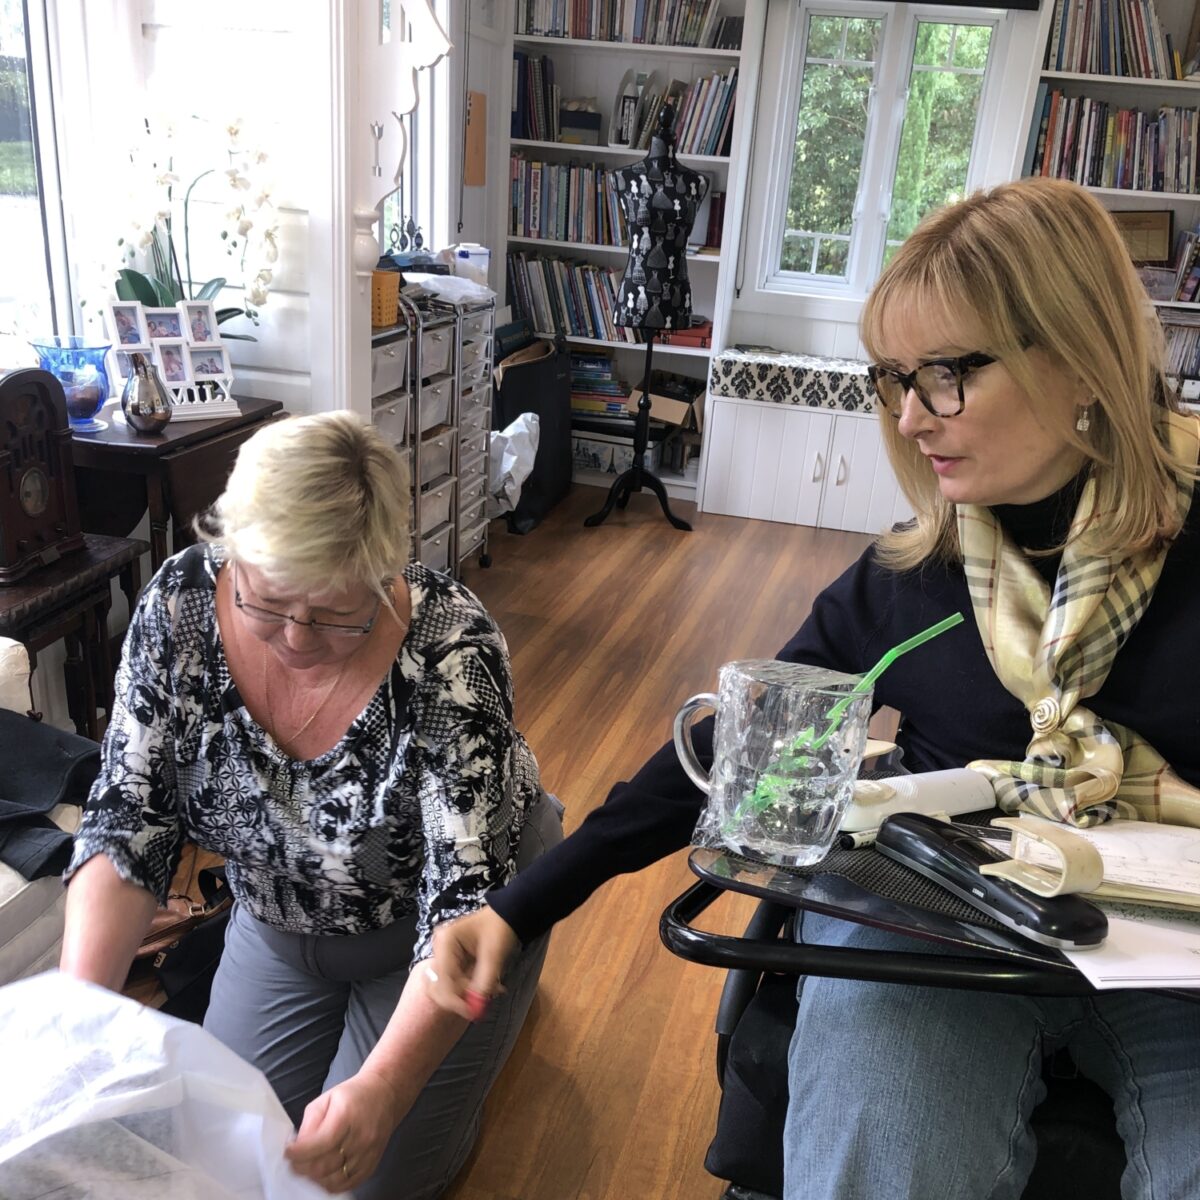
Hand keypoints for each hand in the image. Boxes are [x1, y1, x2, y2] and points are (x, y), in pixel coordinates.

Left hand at [285, 1069, 408, 1193]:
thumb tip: (297, 1149)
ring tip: (309, 1168)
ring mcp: (368, 1153)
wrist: (386, 1094)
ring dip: (315, 1178)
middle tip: (294, 1163)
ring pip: (334, 1180)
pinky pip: (347, 1184)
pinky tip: (324, 1175)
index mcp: (346, 1116)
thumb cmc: (352, 1095)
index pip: (318, 1144)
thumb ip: (310, 1124)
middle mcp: (360, 1137)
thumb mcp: (326, 1099)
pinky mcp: (372, 1164)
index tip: (287, 1153)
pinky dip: (331, 1184)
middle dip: (303, 1168)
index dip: (298, 1154)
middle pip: (324, 1166)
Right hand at [425, 905, 519, 1021]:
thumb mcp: (494, 956)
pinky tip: (491, 984)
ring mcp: (444, 954)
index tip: (474, 1013)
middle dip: (462, 997)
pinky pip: (456, 982)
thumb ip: (484, 983)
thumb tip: (475, 1010)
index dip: (455, 1001)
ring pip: (448, 987)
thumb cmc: (501, 929)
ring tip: (495, 988)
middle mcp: (439, 948)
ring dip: (470, 994)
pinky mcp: (451, 961)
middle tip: (487, 998)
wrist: (509, 915)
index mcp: (445, 942)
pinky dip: (472, 988)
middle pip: (440, 986)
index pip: (442, 981)